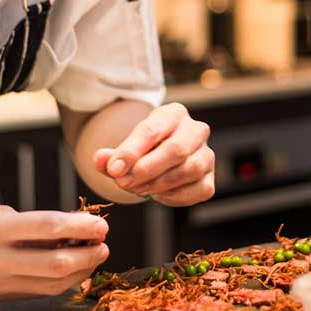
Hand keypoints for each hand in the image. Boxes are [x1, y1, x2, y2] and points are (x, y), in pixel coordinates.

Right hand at [0, 204, 108, 304]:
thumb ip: (23, 223)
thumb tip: (63, 228)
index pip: (49, 228)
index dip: (81, 228)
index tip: (98, 225)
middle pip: (56, 264)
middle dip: (87, 255)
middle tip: (102, 245)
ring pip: (49, 285)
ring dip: (77, 272)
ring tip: (89, 258)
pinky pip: (32, 292)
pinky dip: (54, 282)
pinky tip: (65, 271)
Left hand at [92, 102, 214, 206]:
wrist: (162, 158)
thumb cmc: (144, 150)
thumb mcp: (126, 148)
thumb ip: (112, 156)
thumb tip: (99, 160)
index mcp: (173, 113)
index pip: (152, 130)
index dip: (131, 151)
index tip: (113, 170)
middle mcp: (196, 130)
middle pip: (175, 149)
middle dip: (146, 170)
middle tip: (123, 183)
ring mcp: (207, 154)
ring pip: (189, 170)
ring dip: (159, 184)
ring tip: (137, 189)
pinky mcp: (211, 178)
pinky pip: (199, 190)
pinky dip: (176, 196)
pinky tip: (158, 195)